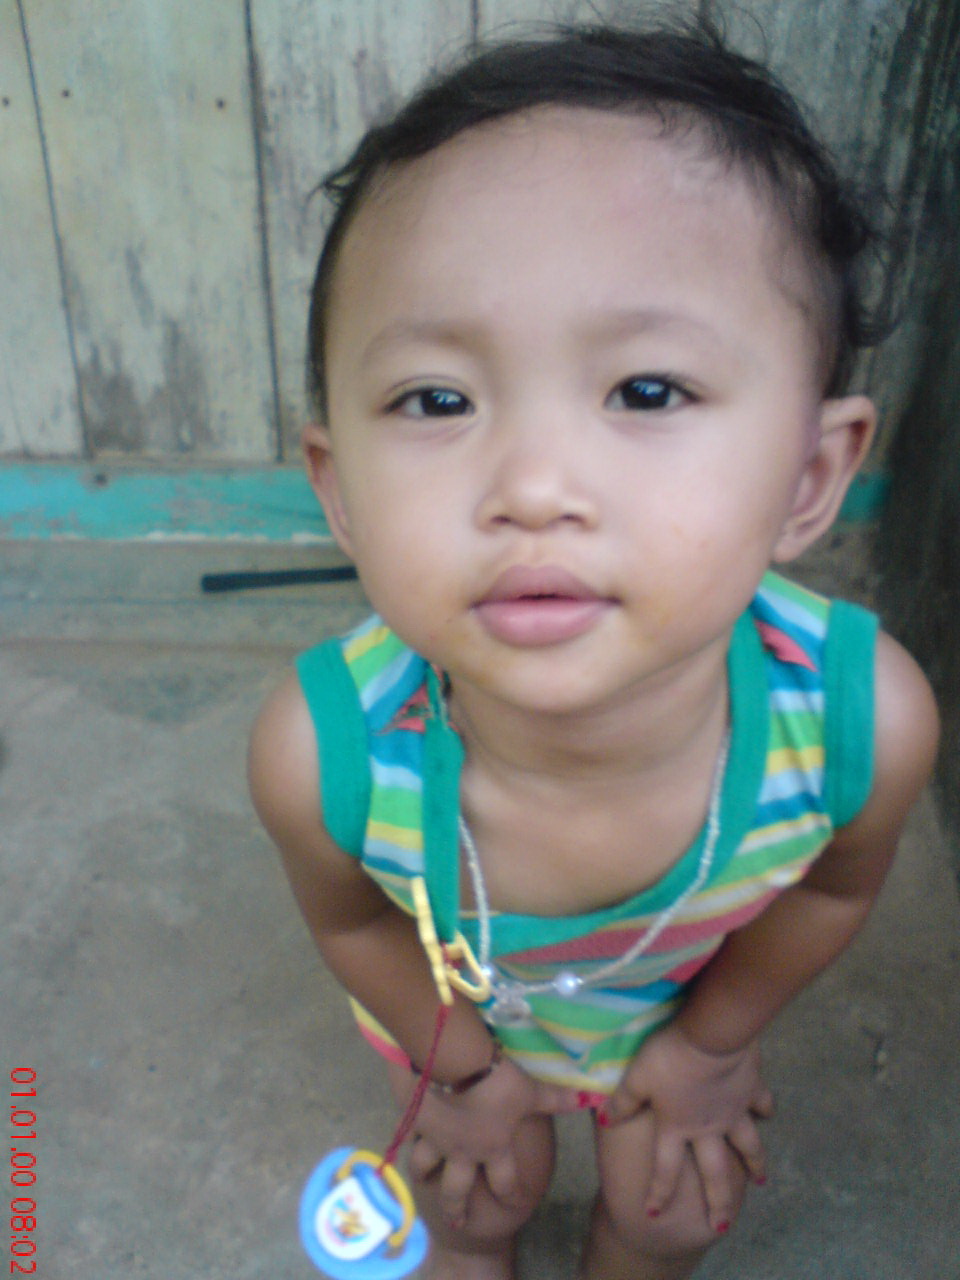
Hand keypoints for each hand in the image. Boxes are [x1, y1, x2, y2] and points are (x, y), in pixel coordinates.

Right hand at [393, 1053, 579, 1226]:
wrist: (452, 1064)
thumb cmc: (496, 1082)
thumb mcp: (530, 1091)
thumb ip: (555, 1100)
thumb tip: (590, 1100)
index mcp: (493, 1147)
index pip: (505, 1181)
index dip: (512, 1195)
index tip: (516, 1205)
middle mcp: (462, 1150)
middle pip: (457, 1189)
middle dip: (456, 1208)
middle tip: (456, 1221)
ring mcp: (435, 1137)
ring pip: (424, 1164)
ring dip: (424, 1172)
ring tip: (423, 1177)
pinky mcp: (413, 1117)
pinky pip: (406, 1129)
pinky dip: (404, 1131)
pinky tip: (402, 1127)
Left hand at [602, 1022, 773, 1229]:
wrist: (712, 1036)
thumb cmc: (669, 1056)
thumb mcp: (637, 1077)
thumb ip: (623, 1101)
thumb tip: (606, 1120)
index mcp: (677, 1126)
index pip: (666, 1168)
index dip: (659, 1192)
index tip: (655, 1213)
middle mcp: (708, 1127)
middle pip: (715, 1172)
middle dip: (718, 1202)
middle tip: (722, 1225)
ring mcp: (734, 1111)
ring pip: (747, 1145)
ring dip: (754, 1163)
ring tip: (760, 1179)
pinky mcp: (751, 1090)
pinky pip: (762, 1104)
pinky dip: (765, 1110)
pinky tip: (768, 1113)